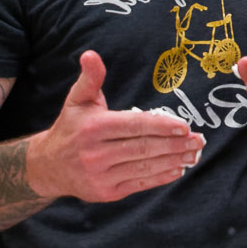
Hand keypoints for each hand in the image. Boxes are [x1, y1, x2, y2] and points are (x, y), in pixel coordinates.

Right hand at [25, 51, 202, 201]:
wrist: (48, 167)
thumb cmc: (70, 128)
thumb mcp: (77, 100)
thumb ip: (90, 78)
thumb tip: (91, 54)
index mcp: (93, 128)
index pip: (134, 126)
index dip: (161, 126)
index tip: (184, 126)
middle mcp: (95, 153)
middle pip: (143, 148)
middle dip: (174, 145)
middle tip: (198, 140)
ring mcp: (100, 175)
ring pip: (144, 167)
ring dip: (173, 161)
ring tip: (193, 153)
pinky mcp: (106, 193)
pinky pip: (139, 183)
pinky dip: (160, 177)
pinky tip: (178, 169)